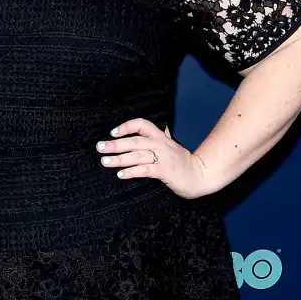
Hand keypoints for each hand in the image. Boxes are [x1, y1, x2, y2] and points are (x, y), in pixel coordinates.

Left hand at [96, 118, 212, 199]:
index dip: (126, 126)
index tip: (113, 132)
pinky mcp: (165, 171)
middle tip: (100, 147)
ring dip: (119, 158)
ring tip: (105, 161)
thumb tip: (143, 133)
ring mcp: (163, 158)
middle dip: (115, 144)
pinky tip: (121, 174)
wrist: (201, 175)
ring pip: (137, 155)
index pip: (142, 125)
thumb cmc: (182, 162)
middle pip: (134, 141)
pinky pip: (145, 170)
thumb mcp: (170, 146)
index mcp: (160, 137)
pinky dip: (132, 172)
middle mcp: (160, 145)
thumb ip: (157, 139)